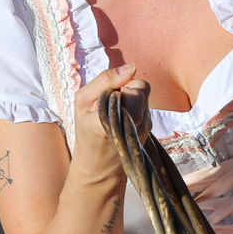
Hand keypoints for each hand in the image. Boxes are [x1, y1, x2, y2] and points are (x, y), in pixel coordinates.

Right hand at [73, 63, 150, 180]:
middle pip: (142, 88)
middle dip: (127, 89)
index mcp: (111, 120)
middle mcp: (134, 125)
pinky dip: (135, 108)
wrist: (98, 166)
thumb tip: (131, 67)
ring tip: (115, 111)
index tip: (106, 96)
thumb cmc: (86, 130)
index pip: (135, 87)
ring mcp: (145, 128)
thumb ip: (105, 80)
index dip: (120, 86)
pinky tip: (123, 118)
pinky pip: (145, 107)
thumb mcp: (83, 101)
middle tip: (110, 101)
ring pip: (145, 96)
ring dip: (132, 98)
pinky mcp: (149, 129)